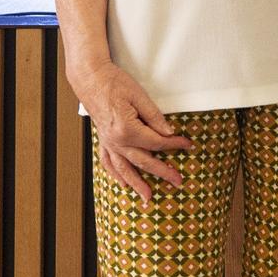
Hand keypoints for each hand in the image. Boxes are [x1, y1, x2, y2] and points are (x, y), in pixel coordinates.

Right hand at [74, 61, 192, 202]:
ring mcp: (108, 142)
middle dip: (162, 172)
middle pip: (144, 161)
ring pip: (124, 168)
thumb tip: (168, 133)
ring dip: (137, 184)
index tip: (187, 145)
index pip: (156, 142)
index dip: (174, 144)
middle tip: (177, 181)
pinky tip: (123, 183)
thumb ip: (154, 117)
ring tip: (148, 197)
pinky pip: (108, 162)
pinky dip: (116, 175)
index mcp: (127, 129)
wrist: (90, 79)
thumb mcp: (139, 96)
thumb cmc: (114, 83)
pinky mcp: (103, 140)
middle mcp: (116, 140)